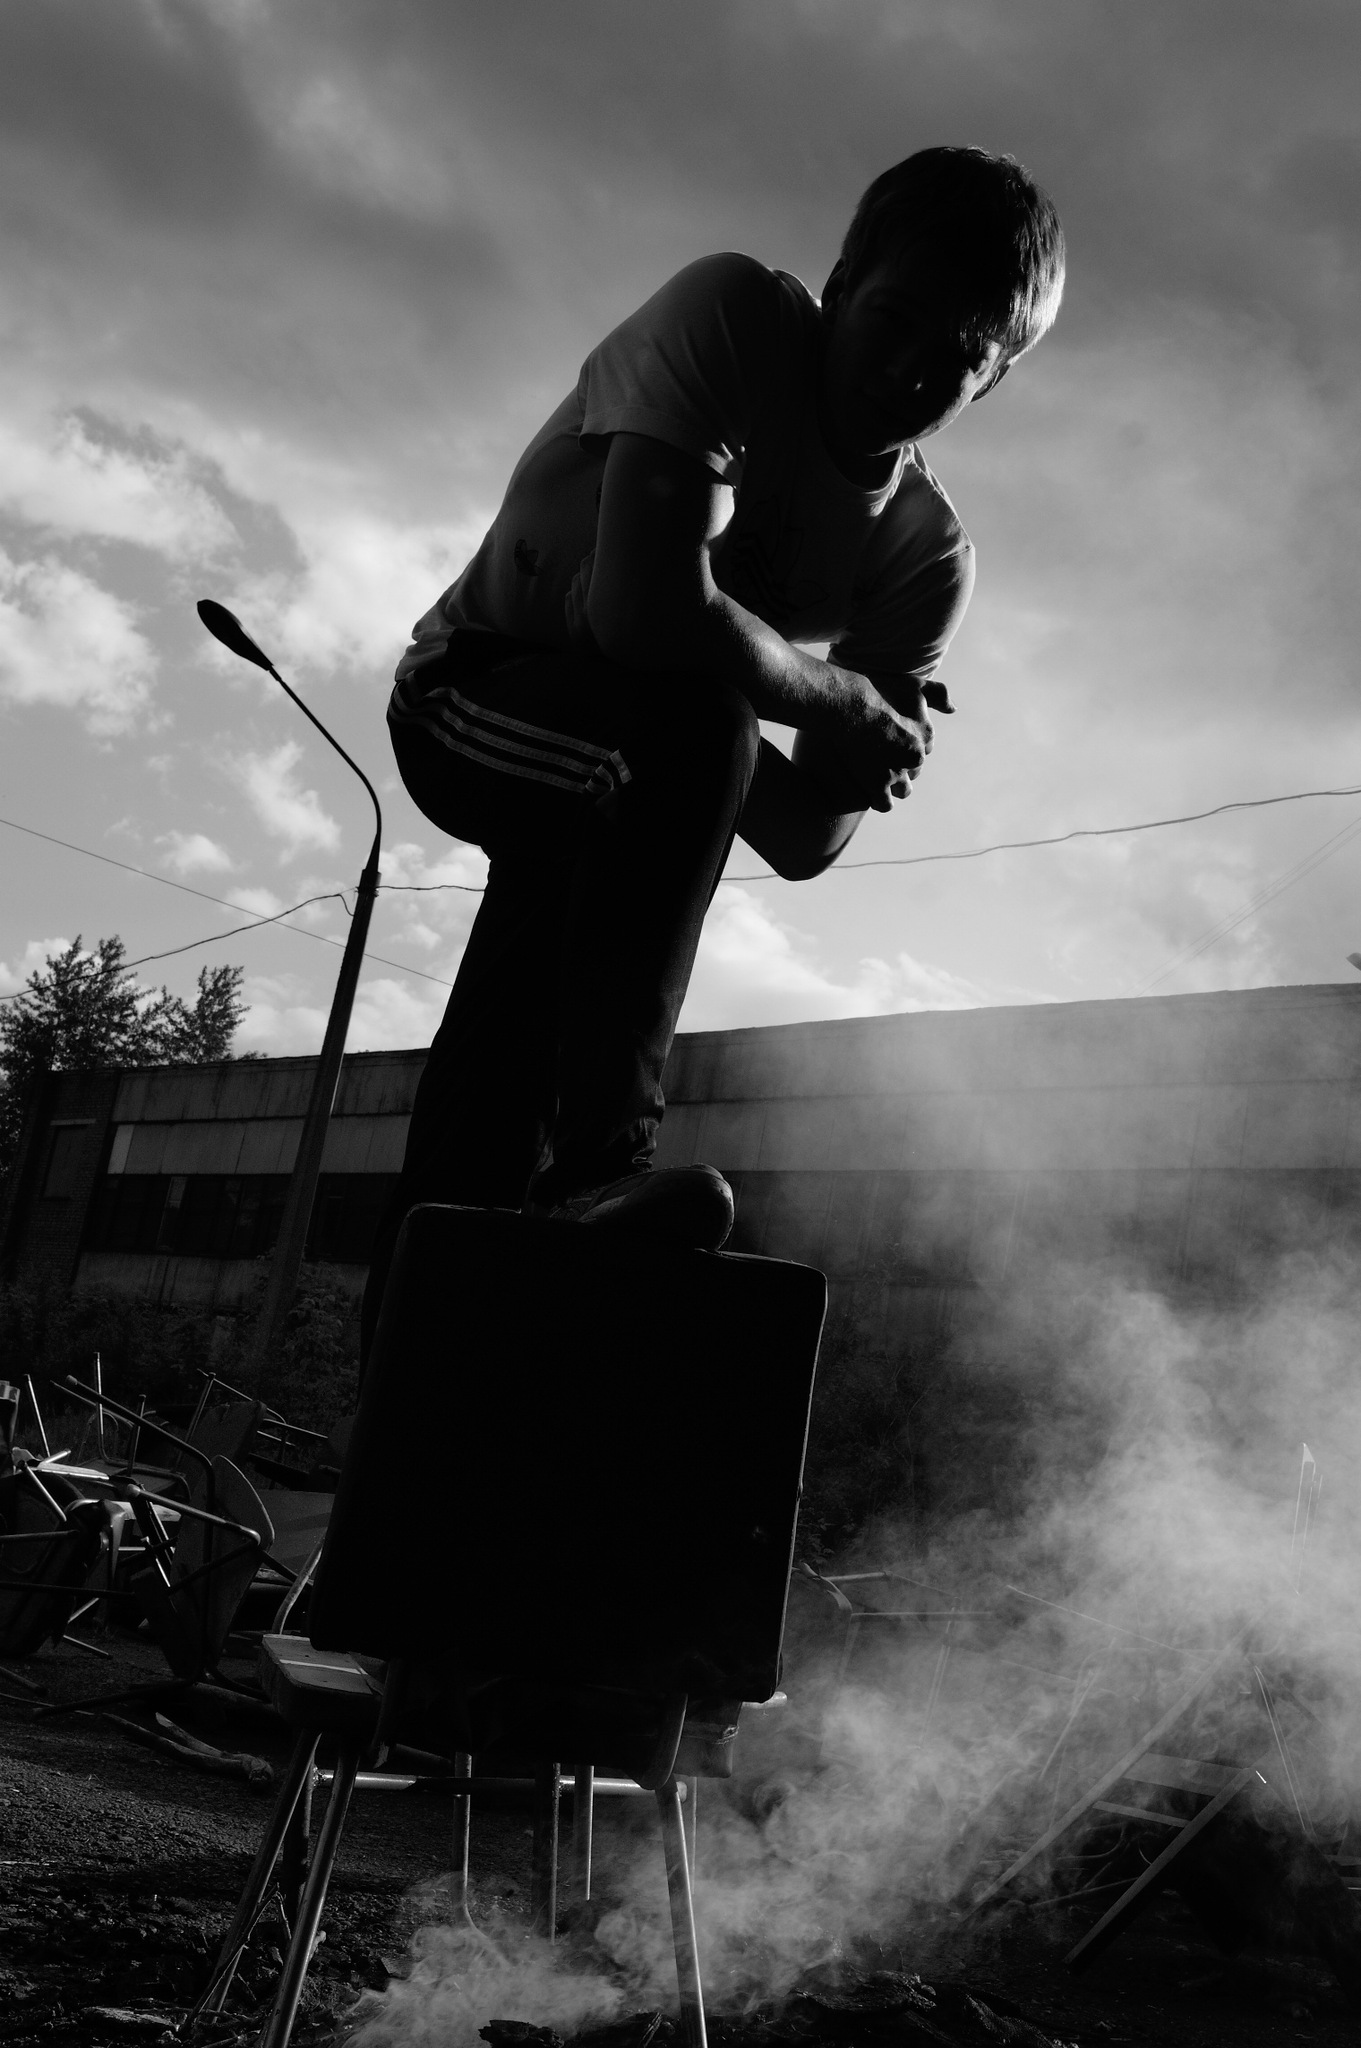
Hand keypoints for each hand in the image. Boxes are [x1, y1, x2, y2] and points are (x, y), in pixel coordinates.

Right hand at [824, 669, 939, 811]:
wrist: (847, 704)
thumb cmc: (878, 692)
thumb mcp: (914, 686)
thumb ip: (938, 695)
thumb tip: (954, 710)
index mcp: (925, 734)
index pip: (922, 748)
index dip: (906, 744)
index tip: (891, 739)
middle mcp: (915, 756)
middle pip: (914, 770)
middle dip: (901, 766)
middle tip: (879, 756)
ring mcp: (897, 773)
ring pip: (904, 790)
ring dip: (893, 786)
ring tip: (875, 776)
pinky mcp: (877, 785)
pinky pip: (884, 804)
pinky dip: (878, 800)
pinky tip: (868, 792)